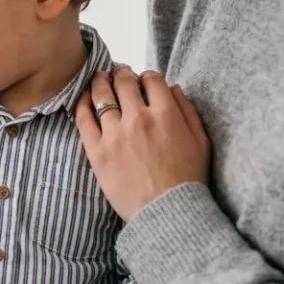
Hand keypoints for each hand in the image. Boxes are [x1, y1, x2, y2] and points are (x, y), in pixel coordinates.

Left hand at [74, 66, 209, 221]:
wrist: (166, 212)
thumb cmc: (188, 178)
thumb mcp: (200, 142)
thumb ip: (188, 111)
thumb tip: (172, 88)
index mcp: (166, 114)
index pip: (152, 80)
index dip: (147, 76)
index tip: (143, 80)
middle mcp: (138, 118)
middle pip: (124, 83)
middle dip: (121, 73)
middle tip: (117, 72)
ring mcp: (115, 133)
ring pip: (101, 96)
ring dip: (100, 82)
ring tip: (99, 78)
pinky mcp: (97, 150)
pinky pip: (83, 119)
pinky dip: (82, 104)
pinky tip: (84, 98)